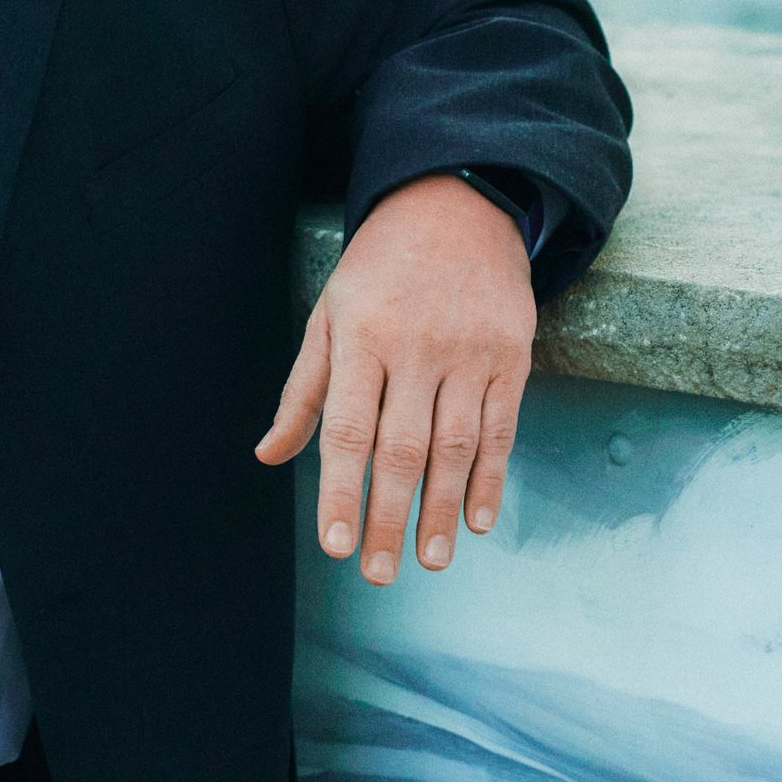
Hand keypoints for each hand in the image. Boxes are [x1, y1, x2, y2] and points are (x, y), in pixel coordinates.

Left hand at [255, 173, 536, 582]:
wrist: (458, 207)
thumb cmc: (379, 270)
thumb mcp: (328, 315)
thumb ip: (304, 391)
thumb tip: (269, 454)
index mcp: (360, 337)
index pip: (346, 429)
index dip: (339, 491)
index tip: (334, 545)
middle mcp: (415, 348)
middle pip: (401, 449)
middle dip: (388, 517)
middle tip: (378, 573)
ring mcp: (469, 353)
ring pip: (455, 448)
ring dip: (441, 511)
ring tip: (428, 560)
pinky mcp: (511, 357)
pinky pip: (501, 430)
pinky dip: (491, 480)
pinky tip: (476, 521)